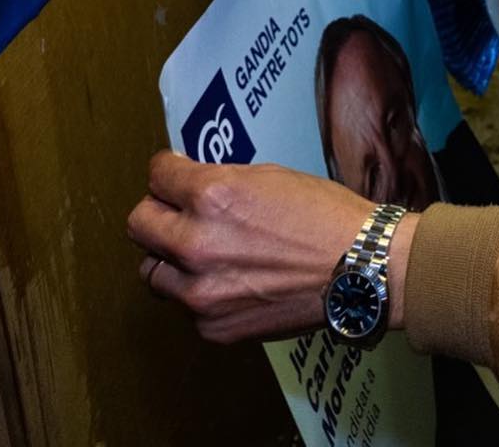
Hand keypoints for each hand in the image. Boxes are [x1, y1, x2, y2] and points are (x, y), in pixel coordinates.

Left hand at [128, 151, 402, 343]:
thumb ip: (221, 182)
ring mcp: (200, 292)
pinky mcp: (212, 326)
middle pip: (139, 224)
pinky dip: (200, 291)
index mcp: (212, 196)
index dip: (167, 171)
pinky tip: (232, 279)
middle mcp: (196, 244)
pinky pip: (185, 305)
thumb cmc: (325, 215)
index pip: (156, 176)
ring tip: (203, 251)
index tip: (172, 174)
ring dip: (171, 257)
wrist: (360, 268)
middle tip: (176, 211)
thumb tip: (190, 185)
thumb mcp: (270, 177)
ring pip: (152, 271)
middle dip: (157, 212)